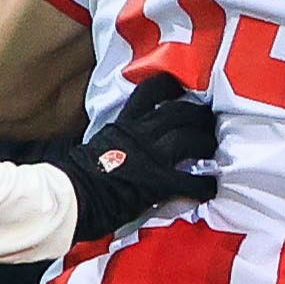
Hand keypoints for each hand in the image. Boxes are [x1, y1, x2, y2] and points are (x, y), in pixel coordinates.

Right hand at [57, 74, 221, 238]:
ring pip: (190, 138)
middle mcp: (139, 134)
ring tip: (214, 148)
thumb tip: (114, 143)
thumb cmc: (74, 176)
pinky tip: (211, 189)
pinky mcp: (158, 182)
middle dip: (199, 114)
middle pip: (180, 111)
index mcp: (122, 124)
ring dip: (207, 143)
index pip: (150, 92)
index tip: (183, 88)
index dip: (171, 86)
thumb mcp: (94, 144)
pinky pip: (190, 181)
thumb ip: (112, 139)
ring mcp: (150, 156)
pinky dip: (204, 185)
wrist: (70, 197)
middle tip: (210, 120)